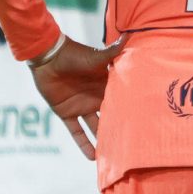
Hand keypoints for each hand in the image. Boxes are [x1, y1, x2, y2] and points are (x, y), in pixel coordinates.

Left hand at [29, 36, 125, 159]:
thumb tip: (128, 36)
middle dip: (120, 127)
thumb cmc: (74, 54)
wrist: (47, 58)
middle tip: (135, 143)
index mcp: (106, 83)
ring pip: (95, 127)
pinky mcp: (67, 113)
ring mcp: (82, 105)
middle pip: (110, 115)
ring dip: (103, 139)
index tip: (145, 119)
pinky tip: (91, 158)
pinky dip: (83, 144)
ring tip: (116, 154)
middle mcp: (96, 96)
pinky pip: (76, 132)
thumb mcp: (95, 57)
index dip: (131, 107)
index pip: (121, 98)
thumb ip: (112, 52)